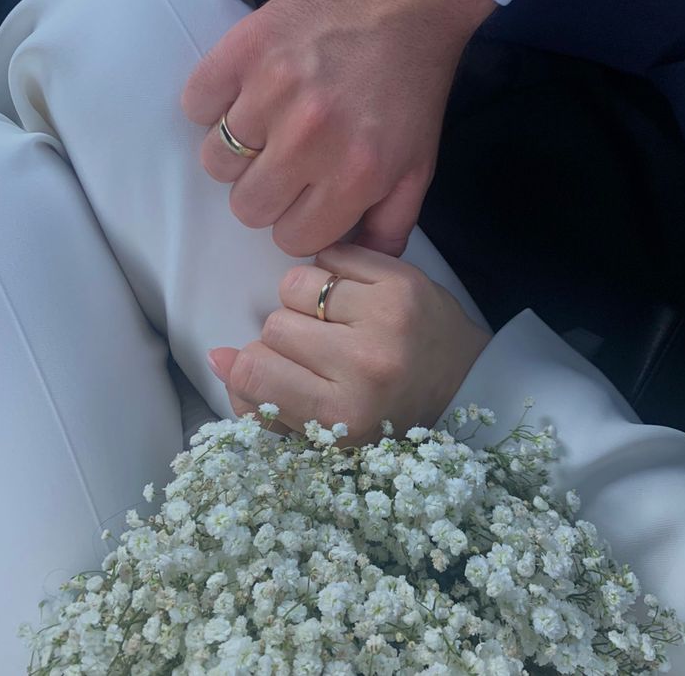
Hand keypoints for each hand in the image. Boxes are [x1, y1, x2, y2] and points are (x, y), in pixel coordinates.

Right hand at [182, 0, 494, 256]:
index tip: (305, 195)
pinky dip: (213, 102)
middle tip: (286, 157)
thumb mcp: (419, 167)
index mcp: (355, 175)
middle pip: (247, 207)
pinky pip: (197, 105)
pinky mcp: (243, 49)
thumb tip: (346, 267)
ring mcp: (272, 91)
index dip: (297, 220)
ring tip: (269, 119)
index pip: (290, 238)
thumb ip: (388, 228)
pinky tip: (245, 90)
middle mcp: (310, 139)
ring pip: (216, 161)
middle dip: (266, 190)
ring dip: (238, 147)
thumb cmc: (412, 86)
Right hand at [206, 243, 489, 443]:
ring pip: (295, 284)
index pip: (256, 372)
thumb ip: (266, 402)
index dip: (252, 366)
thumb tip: (218, 357)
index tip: (272, 368)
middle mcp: (366, 364)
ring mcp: (387, 316)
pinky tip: (354, 295)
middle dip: (285, 335)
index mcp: (343, 415)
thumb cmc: (389, 411)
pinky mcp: (403, 278)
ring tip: (335, 319)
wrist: (466, 382)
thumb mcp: (326, 429)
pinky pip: (331, 255)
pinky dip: (333, 271)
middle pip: (273, 325)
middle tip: (318, 349)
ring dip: (305, 299)